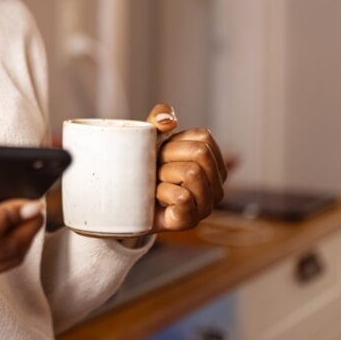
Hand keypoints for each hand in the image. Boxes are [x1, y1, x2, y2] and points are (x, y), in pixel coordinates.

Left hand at [149, 104, 227, 231]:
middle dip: (168, 156)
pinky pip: (182, 196)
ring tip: (156, 184)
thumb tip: (169, 121)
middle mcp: (217, 186)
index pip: (204, 138)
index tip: (163, 154)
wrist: (124, 202)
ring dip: (163, 175)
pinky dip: (162, 193)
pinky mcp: (190, 221)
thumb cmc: (144, 169)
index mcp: (214, 164)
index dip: (176, 142)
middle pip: (200, 153)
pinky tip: (156, 199)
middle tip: (156, 170)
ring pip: (192, 172)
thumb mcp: (149, 137)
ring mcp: (206, 206)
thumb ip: (159, 118)